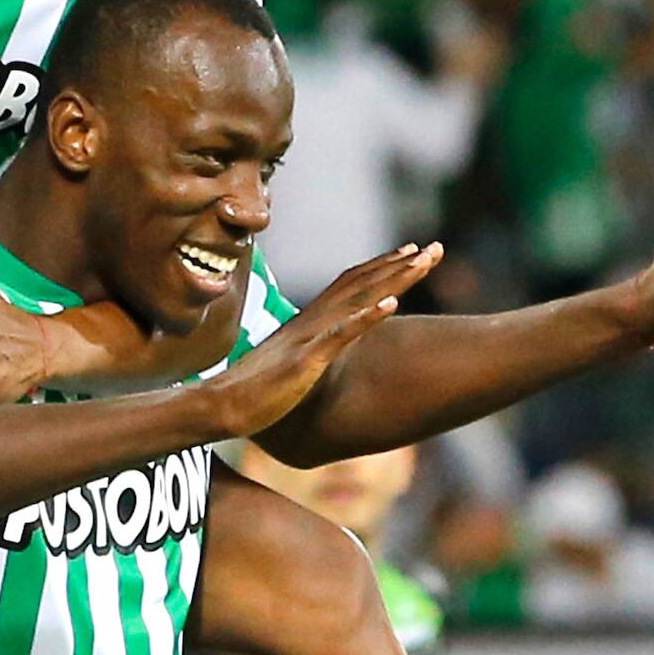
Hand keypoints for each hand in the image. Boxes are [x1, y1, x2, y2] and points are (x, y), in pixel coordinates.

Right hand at [208, 244, 439, 436]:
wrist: (220, 406)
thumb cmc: (252, 392)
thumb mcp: (287, 365)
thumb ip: (306, 351)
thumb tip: (320, 351)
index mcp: (307, 322)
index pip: (349, 285)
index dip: (380, 268)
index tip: (409, 254)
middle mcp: (310, 321)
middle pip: (360, 283)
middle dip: (399, 265)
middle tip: (433, 248)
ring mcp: (309, 338)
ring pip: (357, 299)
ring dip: (392, 279)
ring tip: (422, 262)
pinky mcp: (306, 360)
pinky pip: (341, 334)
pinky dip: (368, 316)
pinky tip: (393, 303)